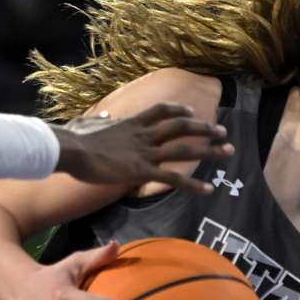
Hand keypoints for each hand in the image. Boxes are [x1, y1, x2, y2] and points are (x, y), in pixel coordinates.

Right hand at [52, 103, 232, 193]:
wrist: (71, 149)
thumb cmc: (74, 139)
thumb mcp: (88, 123)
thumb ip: (100, 120)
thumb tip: (104, 116)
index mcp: (131, 123)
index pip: (161, 111)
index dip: (178, 110)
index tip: (191, 112)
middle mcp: (143, 135)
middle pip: (181, 127)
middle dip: (204, 129)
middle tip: (223, 132)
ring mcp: (145, 152)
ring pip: (183, 148)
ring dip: (209, 149)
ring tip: (229, 151)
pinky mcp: (142, 171)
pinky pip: (172, 178)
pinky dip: (192, 184)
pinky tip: (208, 189)